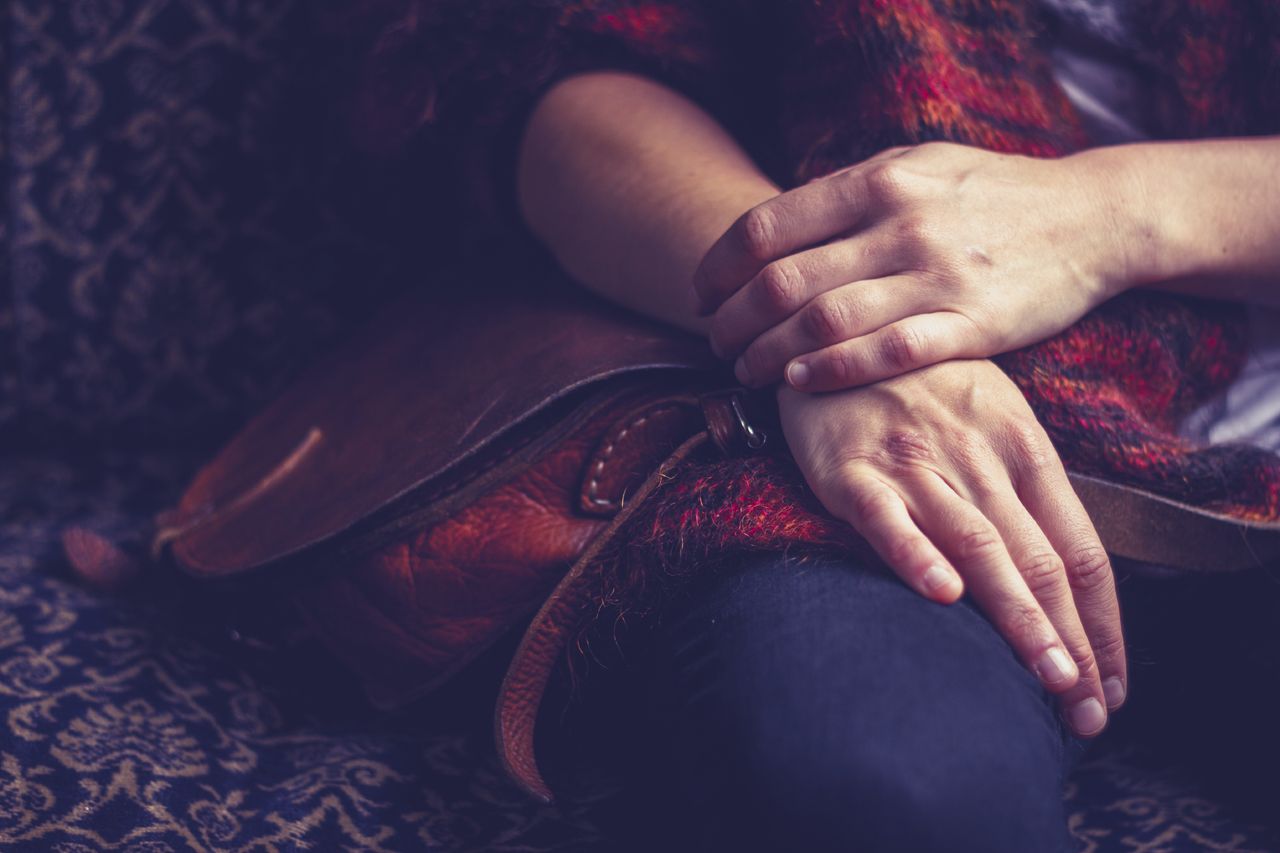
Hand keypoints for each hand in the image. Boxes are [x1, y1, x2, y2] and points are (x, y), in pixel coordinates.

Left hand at [696, 142, 1129, 390]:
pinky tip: (799, 382)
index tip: (701, 293)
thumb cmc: (989, 194)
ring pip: (823, 322)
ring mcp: (936, 275)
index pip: (767, 227)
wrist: (1091, 216)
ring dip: (768, 354)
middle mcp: (900, 224)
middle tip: (714, 342)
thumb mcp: (916, 168)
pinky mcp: (972, 324)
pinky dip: (833, 370)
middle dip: (732, 320)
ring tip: (744, 370)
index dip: (718, 267)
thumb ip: (847, 195)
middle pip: (782, 281)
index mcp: (877, 180)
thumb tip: (771, 230)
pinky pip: (887, 353)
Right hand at [778, 359, 1126, 734]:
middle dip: (1072, 640)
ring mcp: (915, 463)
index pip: (1079, 548)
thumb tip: (1064, 579)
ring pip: (979, 546)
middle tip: (1089, 708)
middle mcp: (978, 458)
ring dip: (1020, 617)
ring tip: (1049, 677)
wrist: (840, 333)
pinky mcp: (852, 470)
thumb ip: (1024, 490)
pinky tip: (941, 595)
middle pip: (1040, 560)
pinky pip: (887, 517)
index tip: (1113, 682)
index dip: (1102, 621)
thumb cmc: (922, 384)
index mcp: (1023, 447)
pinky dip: (915, 555)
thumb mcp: (993, 418)